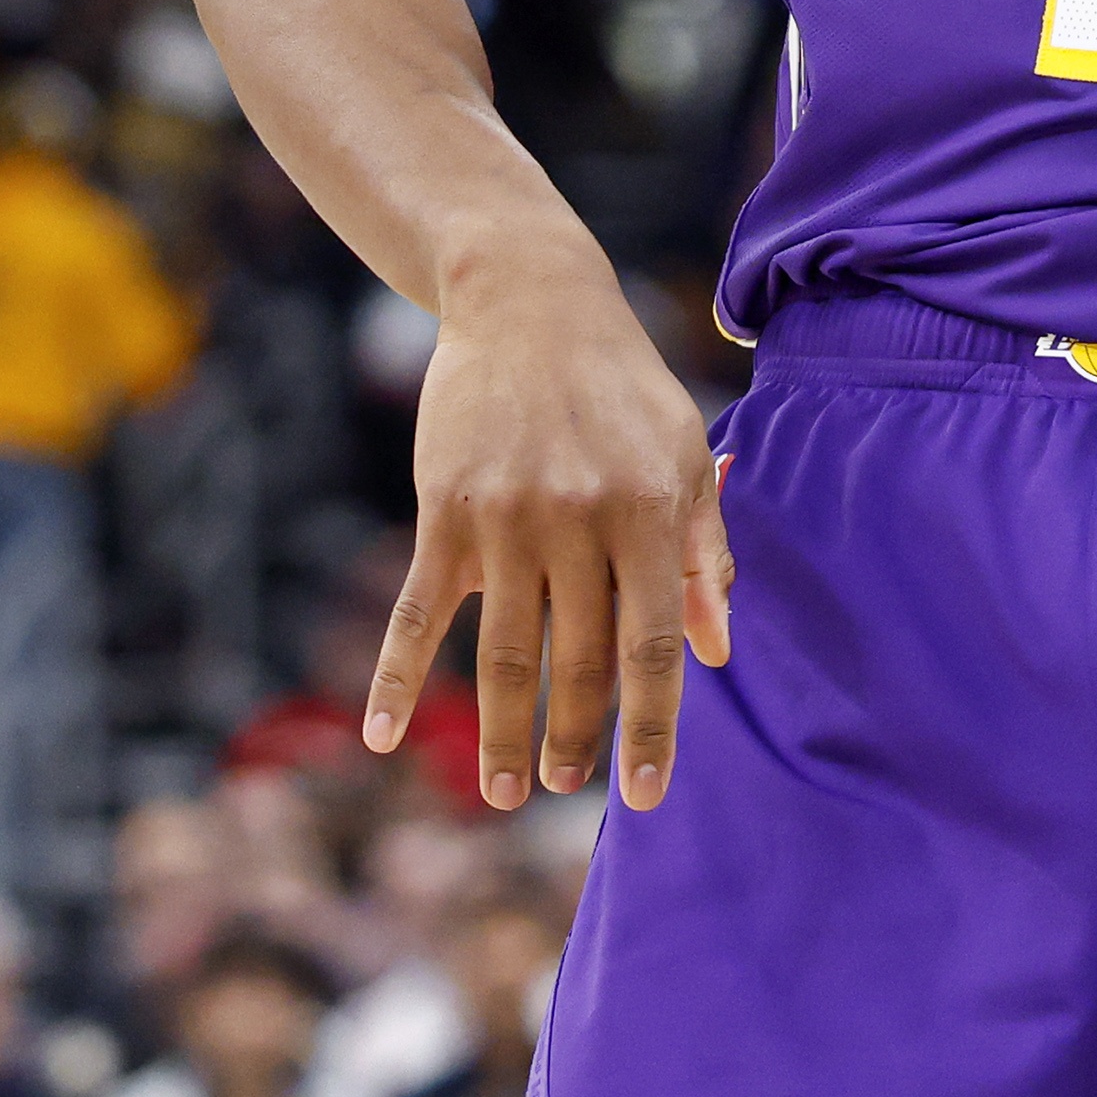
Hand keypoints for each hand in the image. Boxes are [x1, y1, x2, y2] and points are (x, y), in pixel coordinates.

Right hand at [364, 221, 733, 813]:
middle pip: (579, 660)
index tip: (649, 794)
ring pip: (507, 653)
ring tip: (507, 792)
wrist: (530, 302)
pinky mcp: (444, 512)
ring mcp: (506, 519)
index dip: (652, 726)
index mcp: (649, 511)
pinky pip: (417, 613)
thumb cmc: (622, 387)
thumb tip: (715, 651)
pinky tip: (381, 735)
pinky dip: (394, 679)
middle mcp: (579, 520)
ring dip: (504, 733)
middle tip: (568, 787)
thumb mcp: (684, 453)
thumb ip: (704, 552)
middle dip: (577, 738)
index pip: (654, 644)